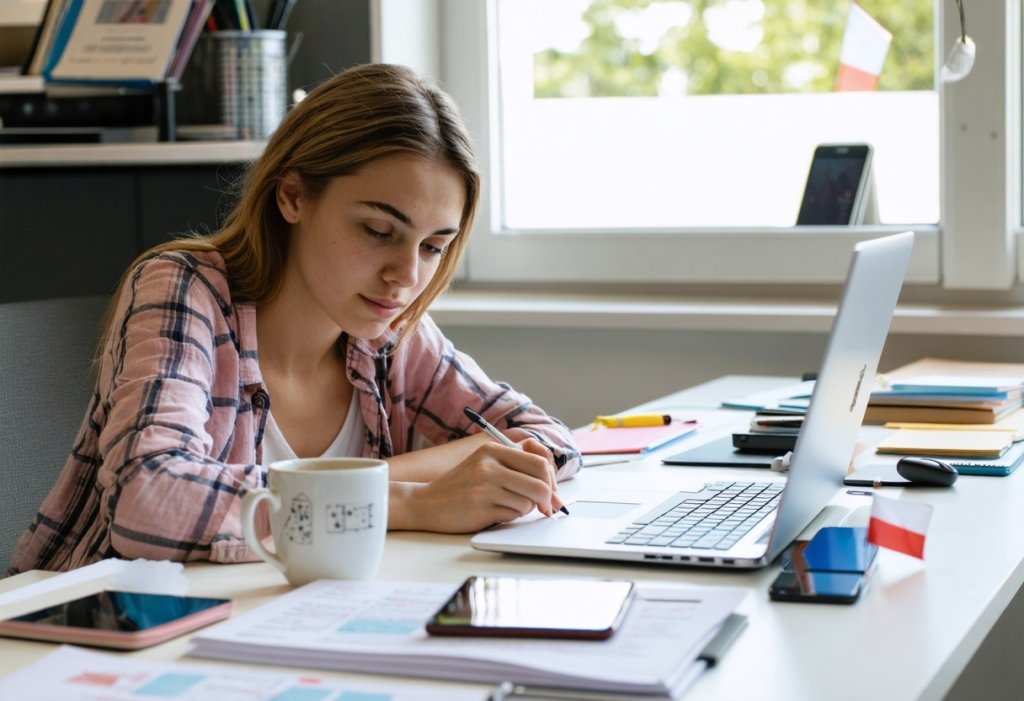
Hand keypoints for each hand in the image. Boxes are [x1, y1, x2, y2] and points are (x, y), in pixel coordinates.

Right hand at [390, 439, 564, 532]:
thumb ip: (516, 466)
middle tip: (546, 507)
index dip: (552, 479)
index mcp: (493, 450)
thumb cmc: (461, 486)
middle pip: (540, 482)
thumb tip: (554, 488)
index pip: (539, 460)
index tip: (552, 491)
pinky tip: (495, 513)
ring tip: (507, 506)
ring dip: (526, 509)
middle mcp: (489, 465)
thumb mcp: (485, 464)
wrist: (425, 503)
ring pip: (529, 501)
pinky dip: (511, 517)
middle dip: (548, 498)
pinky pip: (513, 514)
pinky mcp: (481, 507)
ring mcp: (484, 486)